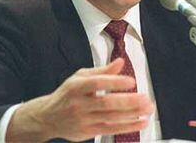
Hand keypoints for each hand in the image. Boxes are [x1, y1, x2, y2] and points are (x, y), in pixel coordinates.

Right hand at [6, 58, 153, 141]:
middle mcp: (79, 103)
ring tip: (147, 109)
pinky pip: (111, 129)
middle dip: (129, 101)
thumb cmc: (67, 94)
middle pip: (106, 103)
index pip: (97, 83)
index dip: (114, 82)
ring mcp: (83, 119)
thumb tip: (120, 62)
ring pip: (111, 117)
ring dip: (132, 114)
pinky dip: (127, 126)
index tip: (131, 81)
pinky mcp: (88, 131)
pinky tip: (140, 122)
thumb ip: (102, 71)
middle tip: (145, 99)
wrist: (47, 117)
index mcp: (76, 86)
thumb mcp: (80, 77)